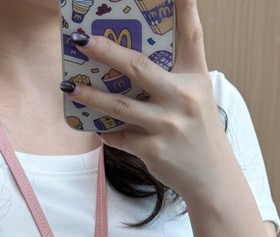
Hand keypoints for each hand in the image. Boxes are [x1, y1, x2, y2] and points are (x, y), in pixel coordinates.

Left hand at [62, 0, 227, 199]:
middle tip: (82, 40)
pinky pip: (120, 137)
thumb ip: (173, 74)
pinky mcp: (153, 150)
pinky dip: (106, 132)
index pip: (191, 34)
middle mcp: (182, 97)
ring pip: (119, 106)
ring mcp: (167, 125)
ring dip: (90, 96)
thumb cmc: (198, 130)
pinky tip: (94, 126)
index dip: (184, 5)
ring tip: (68, 87)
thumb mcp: (197, 95)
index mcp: (195, 77)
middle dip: (106, 52)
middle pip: (138, 67)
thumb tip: (131, 58)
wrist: (210, 176)